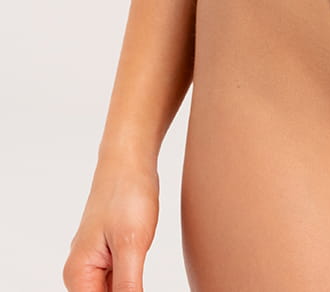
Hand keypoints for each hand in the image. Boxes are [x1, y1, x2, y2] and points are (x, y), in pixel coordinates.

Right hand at [62, 156, 158, 291]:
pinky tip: (143, 272)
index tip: (137, 285)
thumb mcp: (132, 245)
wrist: (131, 157)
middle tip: (139, 266)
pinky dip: (133, 284)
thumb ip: (127, 288)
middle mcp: (81, 272)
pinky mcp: (109, 254)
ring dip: (130, 289)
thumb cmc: (127, 192)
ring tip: (140, 257)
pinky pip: (118, 282)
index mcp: (78, 274)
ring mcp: (94, 263)